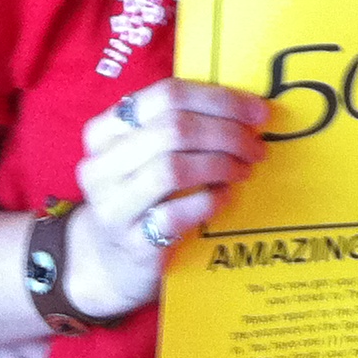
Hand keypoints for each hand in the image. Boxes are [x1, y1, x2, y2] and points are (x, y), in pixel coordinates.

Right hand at [61, 78, 270, 321]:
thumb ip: (180, 126)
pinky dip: (210, 200)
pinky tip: (226, 196)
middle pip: (174, 129)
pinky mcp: (133, 244)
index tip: (257, 112)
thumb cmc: (139, 197)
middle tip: (256, 146)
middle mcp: (101, 166)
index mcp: (104, 131)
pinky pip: (177, 213)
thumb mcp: (144, 156)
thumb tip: (247, 109)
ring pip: (173, 167)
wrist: (107, 263)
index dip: (219, 99)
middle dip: (227, 133)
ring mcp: (113, 207)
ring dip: (221, 164)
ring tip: (244, 170)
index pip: (167, 95)